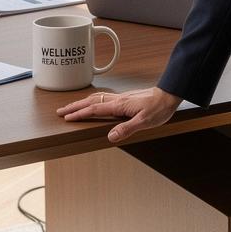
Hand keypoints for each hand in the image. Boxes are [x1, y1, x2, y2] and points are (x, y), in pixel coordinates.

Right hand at [57, 86, 182, 143]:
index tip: (67, 117)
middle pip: (91, 102)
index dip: (80, 113)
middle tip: (61, 112)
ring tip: (72, 107)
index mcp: (120, 105)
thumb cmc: (159, 108)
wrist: (169, 94)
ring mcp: (121, 98)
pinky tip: (94, 104)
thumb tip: (110, 136)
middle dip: (75, 106)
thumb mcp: (145, 122)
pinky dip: (93, 101)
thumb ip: (127, 128)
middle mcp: (118, 100)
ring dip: (83, 103)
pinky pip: (104, 99)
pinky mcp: (126, 99)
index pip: (95, 109)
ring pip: (97, 98)